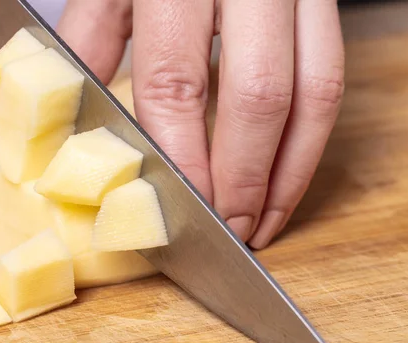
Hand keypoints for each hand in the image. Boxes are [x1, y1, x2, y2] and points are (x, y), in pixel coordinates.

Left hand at [57, 0, 344, 248]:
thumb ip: (90, 45)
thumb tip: (75, 122)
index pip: (177, 81)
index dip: (185, 156)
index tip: (185, 208)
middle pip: (259, 93)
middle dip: (245, 178)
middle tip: (231, 231)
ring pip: (315, 90)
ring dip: (291, 171)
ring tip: (266, 221)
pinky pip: (332, 74)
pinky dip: (312, 137)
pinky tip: (287, 174)